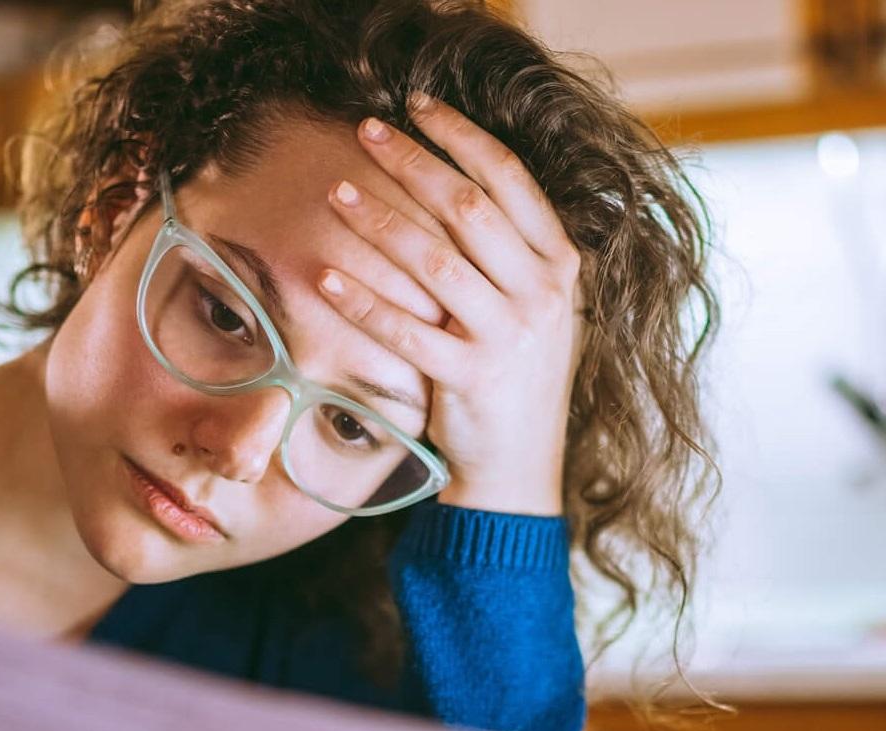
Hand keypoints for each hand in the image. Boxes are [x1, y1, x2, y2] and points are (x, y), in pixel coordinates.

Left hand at [319, 92, 580, 516]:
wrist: (520, 468)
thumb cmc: (514, 379)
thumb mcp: (535, 308)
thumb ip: (510, 252)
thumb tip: (453, 180)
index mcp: (560, 266)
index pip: (510, 179)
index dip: (461, 135)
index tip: (417, 106)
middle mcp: (542, 295)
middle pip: (468, 208)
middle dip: (413, 162)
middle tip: (365, 131)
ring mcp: (510, 338)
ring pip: (435, 262)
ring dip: (380, 222)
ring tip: (337, 193)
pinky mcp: (471, 380)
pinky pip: (407, 330)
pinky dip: (363, 302)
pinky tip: (325, 277)